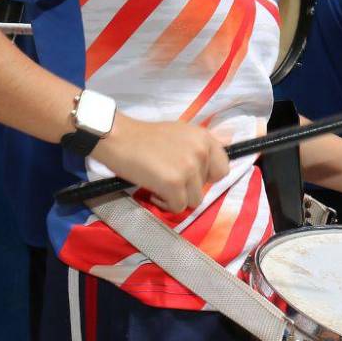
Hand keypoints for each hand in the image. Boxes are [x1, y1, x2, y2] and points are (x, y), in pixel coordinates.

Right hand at [93, 114, 229, 213]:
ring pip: (194, 201)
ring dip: (177, 198)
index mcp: (205, 138)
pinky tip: (152, 192)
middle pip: (205, 188)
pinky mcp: (174, 183)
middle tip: (168, 178)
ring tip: (159, 186)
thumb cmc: (146, 137)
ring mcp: (189, 168)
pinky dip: (164, 204)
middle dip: (187, 187)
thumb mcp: (181, 133)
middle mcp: (201, 152)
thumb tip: (221, 153)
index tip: (188, 175)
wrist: (119, 138)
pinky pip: (178, 207)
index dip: (206, 177)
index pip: (222, 169)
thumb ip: (198, 147)